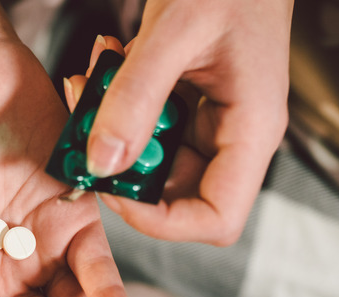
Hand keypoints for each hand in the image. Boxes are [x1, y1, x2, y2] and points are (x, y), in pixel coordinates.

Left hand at [74, 0, 293, 244]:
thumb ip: (136, 98)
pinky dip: (120, 100)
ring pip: (153, 156)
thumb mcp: (173, 33)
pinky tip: (109, 60)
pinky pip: (149, 122)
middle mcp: (235, 134)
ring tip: (92, 76)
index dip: (162, 221)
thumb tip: (102, 163)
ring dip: (113, 125)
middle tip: (86, 122)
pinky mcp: (192, 102)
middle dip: (122, 164)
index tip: (113, 188)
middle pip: (174, 191)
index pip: (216, 218)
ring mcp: (213, 120)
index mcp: (252, 130)